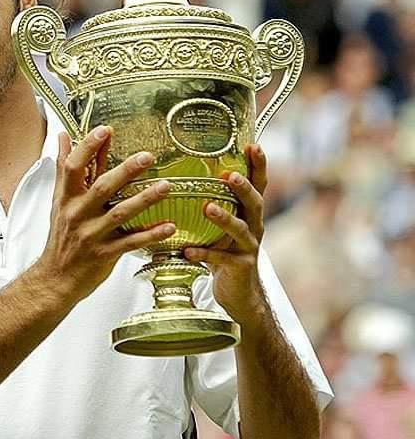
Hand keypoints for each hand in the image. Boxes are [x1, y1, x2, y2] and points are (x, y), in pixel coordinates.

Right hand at [36, 126, 175, 302]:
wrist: (55, 277)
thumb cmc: (61, 236)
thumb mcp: (58, 200)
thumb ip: (64, 167)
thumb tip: (64, 136)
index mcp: (67, 198)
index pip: (74, 167)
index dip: (88, 147)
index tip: (105, 130)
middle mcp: (78, 214)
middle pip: (102, 187)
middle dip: (125, 171)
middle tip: (147, 156)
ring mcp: (92, 234)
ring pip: (120, 213)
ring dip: (145, 199)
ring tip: (166, 186)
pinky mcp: (105, 254)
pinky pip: (131, 242)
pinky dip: (150, 234)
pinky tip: (168, 226)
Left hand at [184, 145, 268, 323]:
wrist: (239, 293)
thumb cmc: (225, 252)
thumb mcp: (220, 226)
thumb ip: (210, 204)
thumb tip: (180, 175)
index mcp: (249, 213)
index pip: (258, 184)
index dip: (258, 166)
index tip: (254, 145)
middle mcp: (253, 227)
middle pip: (254, 203)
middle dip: (243, 188)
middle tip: (230, 176)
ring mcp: (248, 247)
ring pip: (240, 229)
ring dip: (224, 218)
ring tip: (208, 208)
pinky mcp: (240, 267)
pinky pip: (221, 259)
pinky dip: (204, 254)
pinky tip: (187, 251)